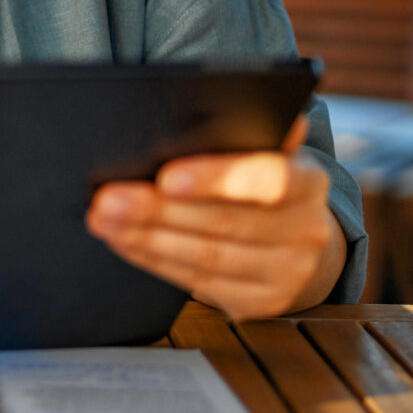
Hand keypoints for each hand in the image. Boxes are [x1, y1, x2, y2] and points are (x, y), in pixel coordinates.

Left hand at [83, 117, 344, 318]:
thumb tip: (209, 110)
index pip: (271, 179)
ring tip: (103, 218)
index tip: (166, 176)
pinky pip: (197, 281)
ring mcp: (286, 273)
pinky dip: (154, 258)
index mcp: (309, 180)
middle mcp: (306, 231)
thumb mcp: (268, 153)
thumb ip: (247, 134)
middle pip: (225, 222)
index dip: (217, 179)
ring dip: (146, 237)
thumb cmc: (264, 183)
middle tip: (108, 197)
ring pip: (206, 256)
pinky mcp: (259, 303)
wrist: (301, 243)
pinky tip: (124, 240)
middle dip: (158, 210)